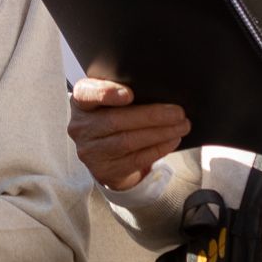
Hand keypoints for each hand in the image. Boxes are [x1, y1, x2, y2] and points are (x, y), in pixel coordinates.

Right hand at [67, 77, 188, 191]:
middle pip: (116, 120)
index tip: (129, 94)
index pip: (87, 94)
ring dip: (160, 133)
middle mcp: (81, 126)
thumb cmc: (112, 116)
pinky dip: (157, 149)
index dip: (106, 93)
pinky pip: (135, 159)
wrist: (102, 151)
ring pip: (128, 141)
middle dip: (151, 116)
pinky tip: (172, 140)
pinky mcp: (104, 170)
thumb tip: (161, 91)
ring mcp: (90, 151)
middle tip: (178, 112)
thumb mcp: (110, 101)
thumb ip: (125, 93)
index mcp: (81, 101)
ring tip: (181, 126)